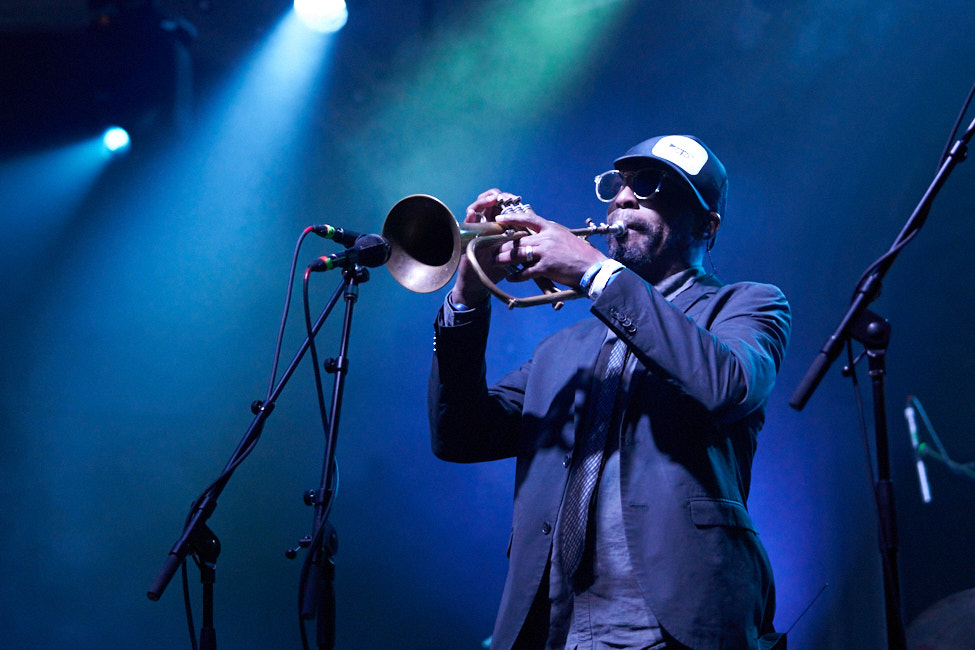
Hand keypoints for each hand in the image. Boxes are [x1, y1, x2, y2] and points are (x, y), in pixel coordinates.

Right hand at [449, 189, 512, 306]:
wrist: (479, 285)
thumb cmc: (495, 271)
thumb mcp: (511, 255)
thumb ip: (520, 245)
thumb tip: (537, 237)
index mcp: (496, 228)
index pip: (500, 208)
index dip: (506, 201)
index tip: (516, 199)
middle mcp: (484, 226)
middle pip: (488, 204)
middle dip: (497, 196)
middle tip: (507, 197)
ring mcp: (473, 231)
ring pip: (476, 208)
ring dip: (484, 201)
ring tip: (493, 198)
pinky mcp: (465, 238)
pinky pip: (465, 224)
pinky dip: (469, 217)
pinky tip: (473, 212)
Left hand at [492, 209, 607, 288]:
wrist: (593, 267)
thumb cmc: (582, 254)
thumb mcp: (565, 237)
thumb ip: (550, 236)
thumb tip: (538, 238)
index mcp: (551, 228)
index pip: (528, 219)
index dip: (512, 219)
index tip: (499, 219)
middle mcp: (546, 238)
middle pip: (518, 240)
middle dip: (503, 245)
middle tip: (492, 248)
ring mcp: (545, 252)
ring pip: (518, 254)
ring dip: (504, 258)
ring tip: (494, 261)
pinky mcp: (546, 267)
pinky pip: (526, 272)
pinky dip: (517, 276)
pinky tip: (510, 278)